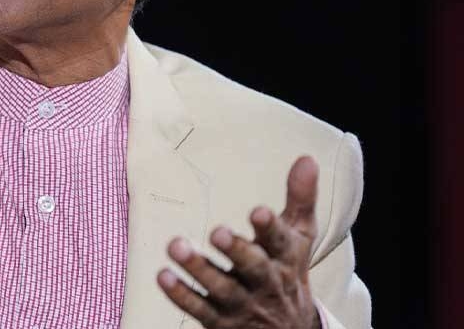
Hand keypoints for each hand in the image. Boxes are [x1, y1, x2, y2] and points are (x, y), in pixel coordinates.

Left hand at [157, 156, 321, 328]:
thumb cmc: (286, 269)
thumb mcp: (298, 236)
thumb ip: (300, 198)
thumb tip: (307, 157)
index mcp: (285, 258)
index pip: (281, 242)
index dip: (270, 228)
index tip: (257, 211)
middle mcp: (266, 283)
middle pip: (254, 268)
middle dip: (236, 250)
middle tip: (216, 231)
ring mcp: (243, 305)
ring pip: (222, 289)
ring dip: (199, 268)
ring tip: (176, 246)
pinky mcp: (221, 323)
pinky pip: (200, 309)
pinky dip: (181, 294)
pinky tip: (163, 275)